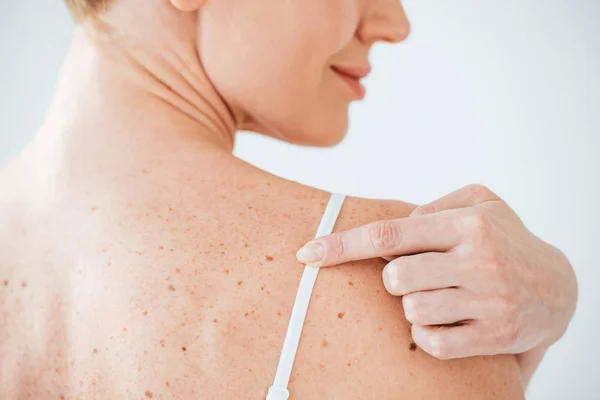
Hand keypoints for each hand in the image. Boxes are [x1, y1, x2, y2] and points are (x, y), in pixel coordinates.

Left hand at [296, 184, 577, 361]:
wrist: (558, 287)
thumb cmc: (506, 237)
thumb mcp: (479, 202)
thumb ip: (431, 207)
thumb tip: (391, 230)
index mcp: (466, 224)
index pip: (388, 235)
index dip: (341, 245)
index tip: (306, 253)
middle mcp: (477, 261)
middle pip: (395, 279)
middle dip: (395, 279)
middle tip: (419, 273)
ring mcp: (487, 301)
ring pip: (411, 311)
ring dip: (414, 305)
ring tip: (441, 295)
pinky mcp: (493, 336)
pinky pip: (431, 342)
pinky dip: (426, 332)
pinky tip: (445, 319)